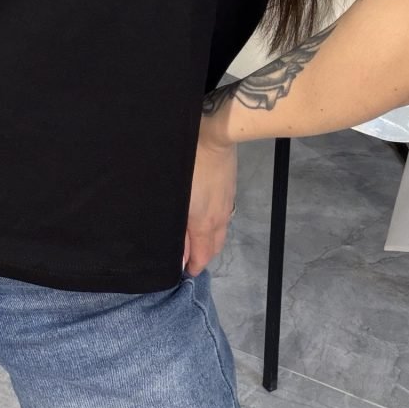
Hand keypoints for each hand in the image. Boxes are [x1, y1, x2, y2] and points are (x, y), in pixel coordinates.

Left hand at [182, 111, 237, 276]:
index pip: (203, 256)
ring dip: (209, 240)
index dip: (193, 266)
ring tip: (193, 237)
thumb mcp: (178, 202)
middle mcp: (219, 218)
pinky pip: (223, 216)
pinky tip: (204, 215)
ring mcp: (227, 204)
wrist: (214, 137)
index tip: (183, 270)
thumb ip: (178, 230)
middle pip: (215, 247)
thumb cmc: (188, 166)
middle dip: (203, 255)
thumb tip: (180, 256)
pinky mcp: (229, 191)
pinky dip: (214, 224)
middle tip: (187, 256)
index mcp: (204, 224)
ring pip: (220, 231)